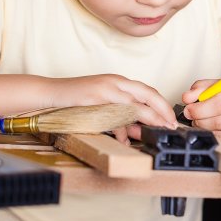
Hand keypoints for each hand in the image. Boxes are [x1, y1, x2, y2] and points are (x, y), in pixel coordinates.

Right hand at [46, 74, 176, 129]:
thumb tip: (133, 131)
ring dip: (150, 118)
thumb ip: (118, 115)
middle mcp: (115, 82)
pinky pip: (116, 113)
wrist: (49, 93)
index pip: (147, 91)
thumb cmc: (75, 101)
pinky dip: (123, 128)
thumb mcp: (101, 105)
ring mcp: (106, 88)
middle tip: (171, 125)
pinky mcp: (96, 98)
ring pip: (136, 103)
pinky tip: (126, 139)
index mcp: (118, 82)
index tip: (170, 119)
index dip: (161, 105)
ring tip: (158, 129)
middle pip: (148, 94)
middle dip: (163, 110)